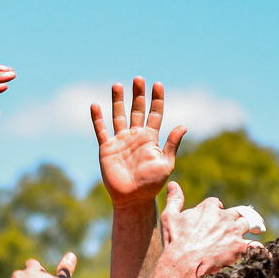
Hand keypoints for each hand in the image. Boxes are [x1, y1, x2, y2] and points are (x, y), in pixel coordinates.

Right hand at [91, 77, 185, 208]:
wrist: (133, 199)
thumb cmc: (151, 184)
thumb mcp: (166, 163)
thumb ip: (171, 144)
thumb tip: (183, 126)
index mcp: (150, 138)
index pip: (155, 114)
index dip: (157, 99)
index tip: (157, 84)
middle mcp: (135, 136)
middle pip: (136, 110)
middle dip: (138, 94)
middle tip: (139, 78)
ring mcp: (120, 141)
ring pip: (118, 116)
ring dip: (118, 101)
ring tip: (117, 85)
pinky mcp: (107, 148)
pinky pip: (101, 130)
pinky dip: (97, 119)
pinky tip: (95, 105)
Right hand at [158, 183, 258, 277]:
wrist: (183, 263)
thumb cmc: (175, 241)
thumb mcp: (170, 217)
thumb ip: (174, 200)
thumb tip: (173, 184)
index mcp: (209, 208)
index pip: (215, 203)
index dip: (215, 209)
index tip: (213, 216)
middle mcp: (224, 217)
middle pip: (236, 212)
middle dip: (236, 217)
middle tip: (237, 222)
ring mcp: (233, 232)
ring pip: (248, 224)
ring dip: (249, 227)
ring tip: (255, 230)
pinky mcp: (239, 248)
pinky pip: (256, 247)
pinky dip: (261, 250)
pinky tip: (266, 254)